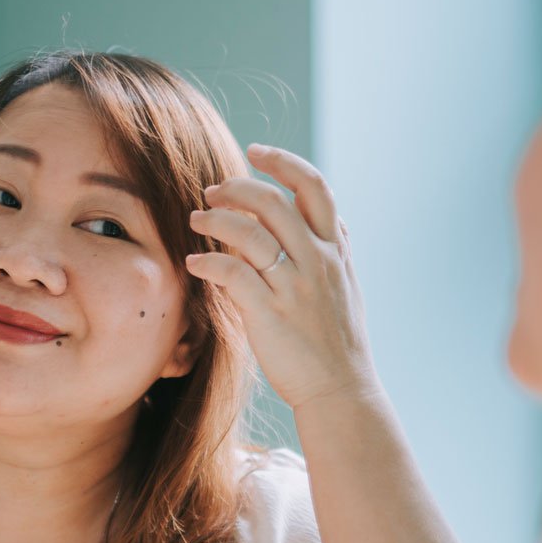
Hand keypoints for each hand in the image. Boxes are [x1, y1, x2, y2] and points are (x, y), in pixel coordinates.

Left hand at [186, 144, 377, 412]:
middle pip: (274, 202)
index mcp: (335, 251)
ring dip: (216, 219)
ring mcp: (294, 287)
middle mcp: (317, 262)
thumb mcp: (347, 285)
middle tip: (212, 189)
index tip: (256, 152)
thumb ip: (336, 249)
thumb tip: (327, 218)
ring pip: (250, 232)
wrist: (340, 390)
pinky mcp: (270, 314)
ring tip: (196, 219)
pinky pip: (232, 274)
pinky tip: (194, 263)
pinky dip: (209, 262)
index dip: (284, 162)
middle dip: (237, 187)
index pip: (315, 187)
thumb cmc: (338, 341)